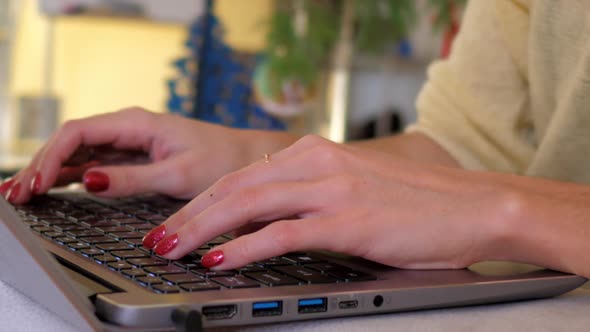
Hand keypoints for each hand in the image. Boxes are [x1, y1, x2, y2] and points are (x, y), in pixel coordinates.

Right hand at [2, 107, 294, 203]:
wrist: (246, 160)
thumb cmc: (221, 161)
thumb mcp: (179, 172)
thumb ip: (133, 178)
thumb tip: (89, 180)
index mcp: (137, 123)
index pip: (78, 132)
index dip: (50, 156)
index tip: (36, 183)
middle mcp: (129, 128)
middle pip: (72, 141)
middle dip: (42, 164)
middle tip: (18, 195)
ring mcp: (130, 142)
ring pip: (79, 151)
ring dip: (50, 170)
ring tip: (24, 194)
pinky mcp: (135, 156)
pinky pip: (94, 162)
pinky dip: (70, 174)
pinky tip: (52, 187)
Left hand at [145, 135, 513, 270]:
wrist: (474, 205)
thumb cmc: (416, 203)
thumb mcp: (352, 188)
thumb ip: (310, 196)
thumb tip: (267, 220)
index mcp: (316, 153)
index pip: (244, 175)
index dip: (204, 200)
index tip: (177, 220)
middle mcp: (318, 163)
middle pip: (235, 187)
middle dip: (190, 215)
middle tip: (158, 238)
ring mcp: (332, 189)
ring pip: (249, 205)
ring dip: (203, 229)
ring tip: (171, 250)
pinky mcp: (349, 219)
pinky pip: (282, 233)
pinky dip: (244, 247)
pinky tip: (219, 259)